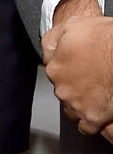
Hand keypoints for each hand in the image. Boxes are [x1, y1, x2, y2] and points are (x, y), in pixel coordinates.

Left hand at [42, 14, 112, 139]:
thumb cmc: (105, 39)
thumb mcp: (71, 26)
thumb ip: (52, 40)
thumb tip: (47, 49)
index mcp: (54, 68)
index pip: (53, 70)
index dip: (67, 64)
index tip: (77, 63)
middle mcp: (62, 89)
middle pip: (63, 89)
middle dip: (74, 83)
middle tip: (90, 75)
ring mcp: (77, 105)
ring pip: (72, 107)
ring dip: (80, 101)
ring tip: (95, 90)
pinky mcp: (93, 118)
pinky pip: (85, 126)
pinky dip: (90, 120)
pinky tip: (96, 110)